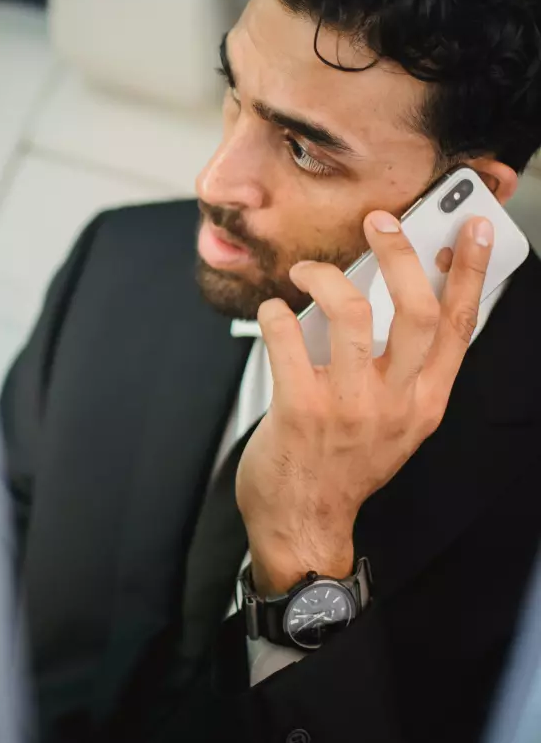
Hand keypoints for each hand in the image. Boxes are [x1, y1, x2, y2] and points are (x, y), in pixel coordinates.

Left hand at [237, 211, 493, 594]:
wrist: (302, 523)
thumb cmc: (340, 468)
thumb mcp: (390, 424)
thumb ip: (394, 371)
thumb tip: (380, 300)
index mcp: (424, 403)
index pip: (460, 328)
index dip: (471, 273)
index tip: (474, 229)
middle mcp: (395, 403)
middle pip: (416, 310)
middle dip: (400, 254)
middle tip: (379, 223)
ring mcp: (349, 405)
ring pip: (353, 312)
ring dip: (324, 276)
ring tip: (304, 271)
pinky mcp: (300, 408)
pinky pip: (289, 336)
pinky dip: (277, 311)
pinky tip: (273, 310)